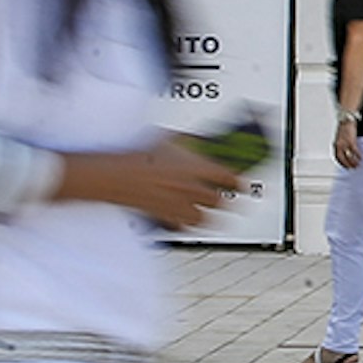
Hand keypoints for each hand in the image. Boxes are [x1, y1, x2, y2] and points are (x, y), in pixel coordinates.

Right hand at [80, 139, 241, 227]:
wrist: (118, 175)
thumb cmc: (140, 154)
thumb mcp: (169, 137)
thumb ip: (188, 141)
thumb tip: (197, 140)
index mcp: (197, 168)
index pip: (230, 179)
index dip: (240, 183)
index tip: (244, 185)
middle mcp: (192, 190)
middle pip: (220, 202)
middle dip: (226, 201)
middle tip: (229, 199)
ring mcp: (178, 205)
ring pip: (204, 219)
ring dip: (209, 216)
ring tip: (212, 214)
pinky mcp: (164, 216)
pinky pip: (181, 226)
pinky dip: (186, 224)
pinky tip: (186, 219)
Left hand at [333, 119, 361, 169]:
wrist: (346, 119)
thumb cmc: (344, 126)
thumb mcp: (340, 137)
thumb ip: (341, 143)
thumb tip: (345, 150)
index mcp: (335, 144)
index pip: (336, 157)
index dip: (341, 164)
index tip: (346, 167)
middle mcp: (339, 145)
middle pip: (342, 159)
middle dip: (348, 165)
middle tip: (353, 168)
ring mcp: (345, 143)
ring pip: (349, 156)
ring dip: (354, 162)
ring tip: (358, 165)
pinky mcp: (351, 141)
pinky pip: (355, 151)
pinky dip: (358, 156)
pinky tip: (361, 158)